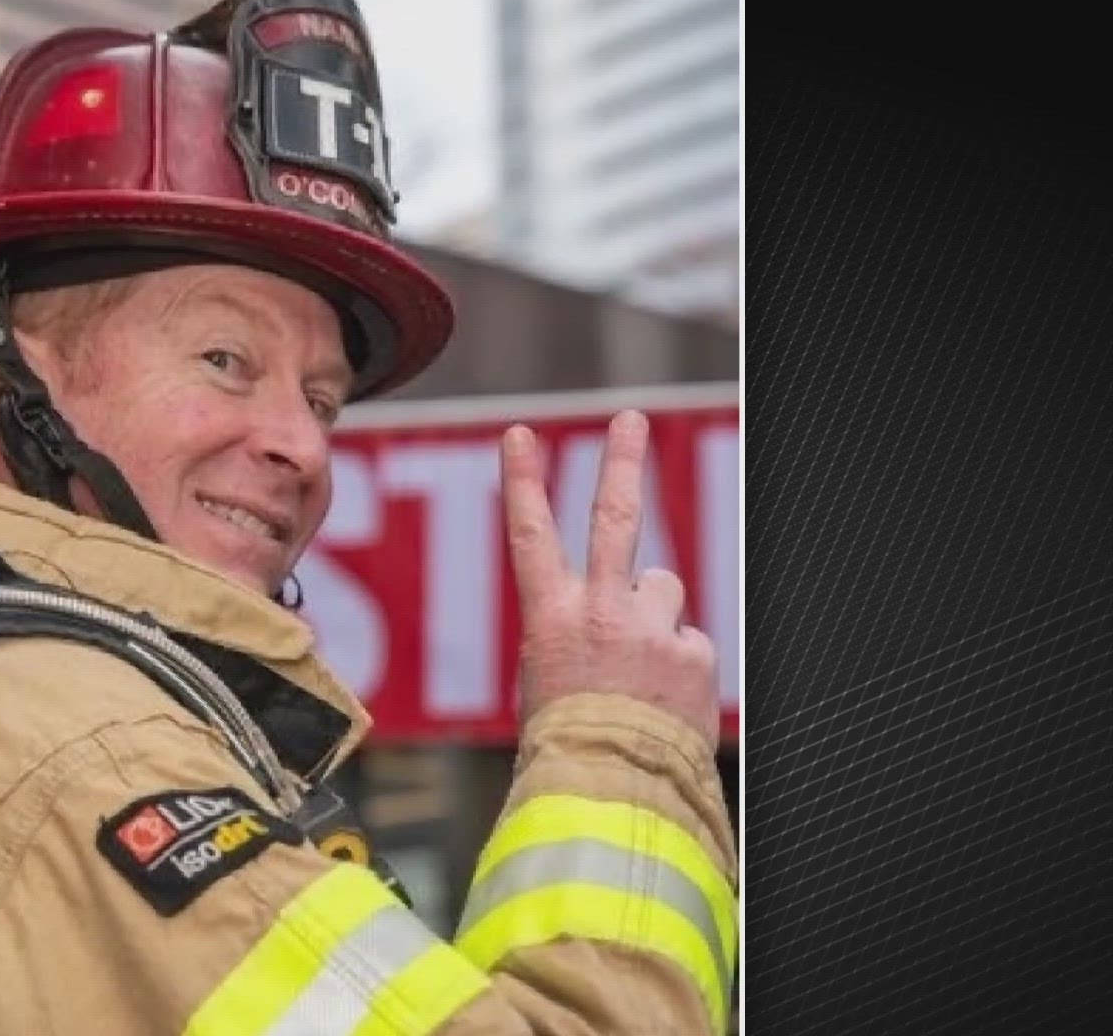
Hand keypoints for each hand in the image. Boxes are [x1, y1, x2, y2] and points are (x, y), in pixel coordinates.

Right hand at [501, 410, 719, 749]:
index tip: (519, 433)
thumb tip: (617, 612)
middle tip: (630, 420)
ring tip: (638, 669)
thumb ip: (576, 631)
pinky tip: (661, 702)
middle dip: (621, 463)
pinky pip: (687, 642)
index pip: (530, 534)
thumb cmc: (567, 745)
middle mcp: (601, 611)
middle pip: (613, 518)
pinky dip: (678, 665)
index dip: (522, 480)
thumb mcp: (546, 679)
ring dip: (654, 616)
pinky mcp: (693, 653)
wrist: (613, 793)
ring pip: (661, 589)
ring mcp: (652, 628)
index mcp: (550, 618)